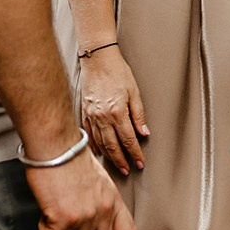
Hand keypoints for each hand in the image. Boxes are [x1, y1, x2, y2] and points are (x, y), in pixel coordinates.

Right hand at [27, 149, 138, 229]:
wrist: (56, 145)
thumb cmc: (71, 158)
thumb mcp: (98, 181)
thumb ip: (100, 205)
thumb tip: (92, 226)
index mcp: (113, 202)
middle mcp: (103, 211)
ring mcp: (86, 217)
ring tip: (54, 221)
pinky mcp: (65, 218)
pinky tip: (46, 216)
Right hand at [80, 46, 147, 174]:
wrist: (97, 59)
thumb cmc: (117, 72)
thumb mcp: (135, 92)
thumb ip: (139, 115)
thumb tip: (144, 133)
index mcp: (118, 112)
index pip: (129, 140)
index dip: (135, 153)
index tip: (140, 163)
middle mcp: (103, 117)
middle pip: (113, 146)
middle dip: (121, 160)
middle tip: (128, 170)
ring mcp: (91, 116)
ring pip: (100, 143)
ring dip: (109, 156)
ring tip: (116, 165)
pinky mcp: (84, 112)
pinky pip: (89, 134)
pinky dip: (94, 145)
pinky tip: (99, 152)